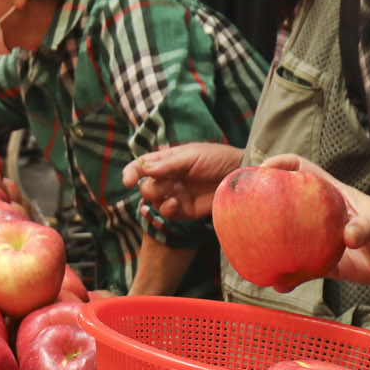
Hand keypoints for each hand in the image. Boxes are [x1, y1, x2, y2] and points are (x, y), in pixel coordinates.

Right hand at [122, 142, 244, 219]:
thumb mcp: (192, 156)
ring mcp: (177, 194)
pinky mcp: (186, 210)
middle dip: (149, 188)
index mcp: (167, 161)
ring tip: (171, 197)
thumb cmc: (218, 158)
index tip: (128, 181)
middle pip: (145, 186)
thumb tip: (144, 170)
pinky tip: (174, 204)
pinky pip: (168, 213)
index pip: (141, 166)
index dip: (131, 173)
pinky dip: (166, 210)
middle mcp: (169, 178)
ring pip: (154, 201)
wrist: (240, 175)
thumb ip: (167, 164)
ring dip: (157, 199)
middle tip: (162, 185)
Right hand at [256, 154, 369, 291]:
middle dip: (260, 204)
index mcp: (333, 194)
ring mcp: (322, 241)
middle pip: (284, 204)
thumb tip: (347, 238)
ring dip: (269, 244)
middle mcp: (322, 216)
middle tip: (239, 212)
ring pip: (288, 239)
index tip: (260, 170)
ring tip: (248, 252)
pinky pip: (302, 269)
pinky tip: (278, 284)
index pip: (300, 170)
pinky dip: (289, 276)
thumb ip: (368, 226)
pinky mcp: (329, 265)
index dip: (279, 165)